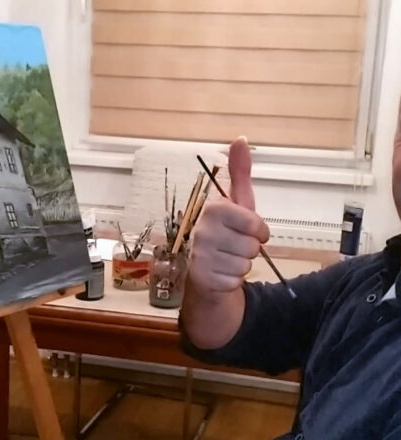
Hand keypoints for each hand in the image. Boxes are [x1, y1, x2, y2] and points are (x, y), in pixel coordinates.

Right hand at [189, 136, 269, 292]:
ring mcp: (200, 255)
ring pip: (245, 264)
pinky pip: (235, 281)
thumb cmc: (225, 234)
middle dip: (249, 249)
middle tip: (235, 247)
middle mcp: (203, 230)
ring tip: (227, 259)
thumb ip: (239, 173)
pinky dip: (233, 280)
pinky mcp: (201, 278)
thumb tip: (241, 139)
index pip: (256, 224)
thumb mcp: (237, 203)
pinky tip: (221, 273)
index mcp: (213, 210)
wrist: (204, 270)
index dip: (259, 231)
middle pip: (252, 246)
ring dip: (241, 265)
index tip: (249, 231)